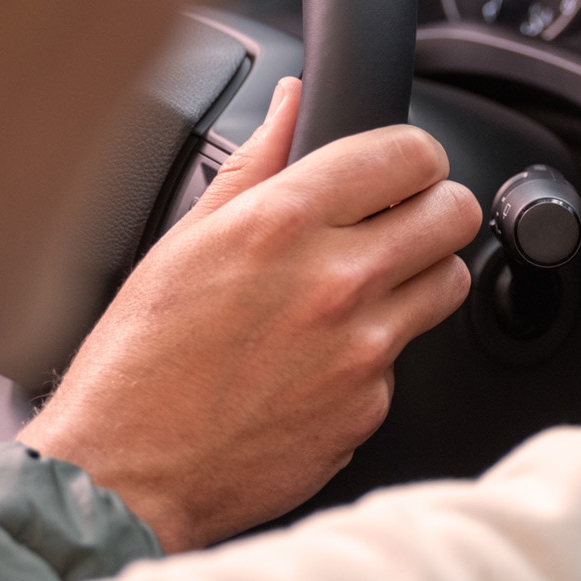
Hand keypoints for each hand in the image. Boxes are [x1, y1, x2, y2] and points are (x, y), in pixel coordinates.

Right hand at [20, 78, 482, 550]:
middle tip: (403, 221)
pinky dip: (378, 354)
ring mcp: (362, 348)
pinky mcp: (372, 406)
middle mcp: (335, 280)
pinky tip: (324, 359)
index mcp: (284, 223)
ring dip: (422, 276)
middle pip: (453, 213)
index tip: (404, 169)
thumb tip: (293, 103)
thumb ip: (255, 164)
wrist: (127, 477)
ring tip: (367, 289)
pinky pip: (407, 359)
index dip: (414, 157)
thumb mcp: (183, 241)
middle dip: (434, 208)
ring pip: (450, 282)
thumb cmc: (137, 364)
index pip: (410, 154)